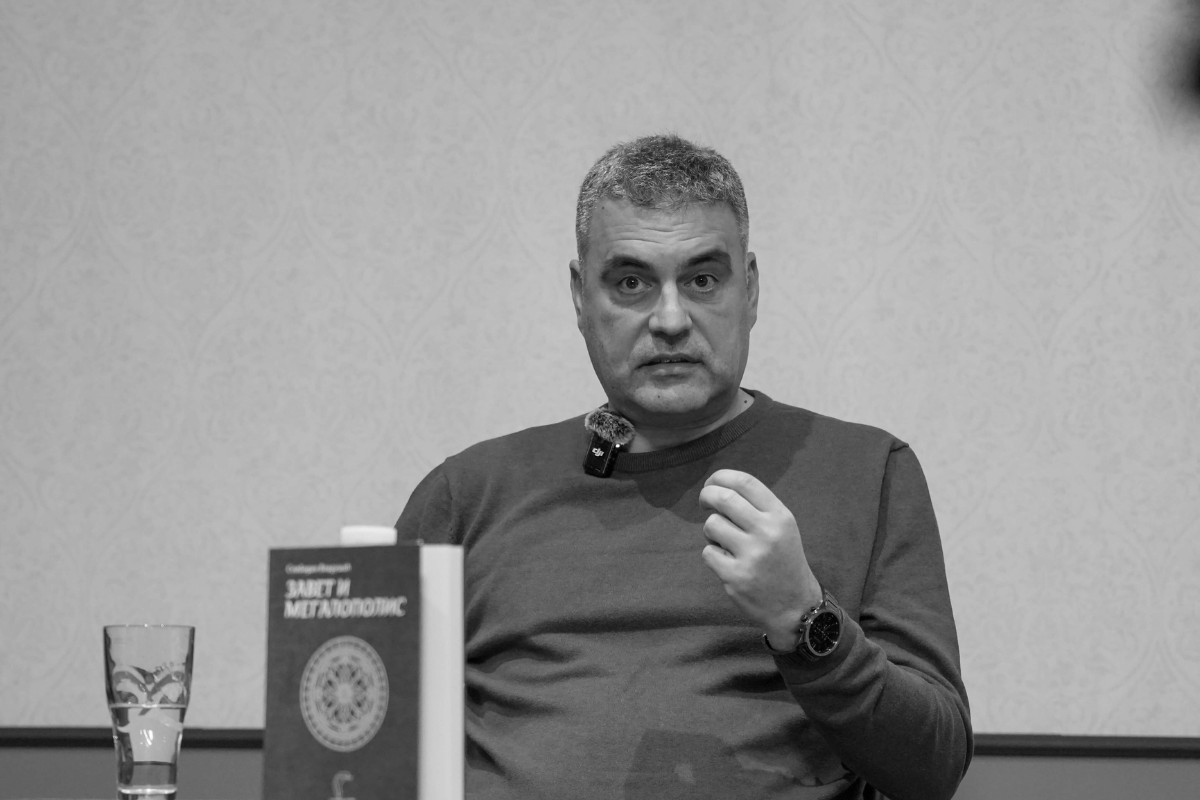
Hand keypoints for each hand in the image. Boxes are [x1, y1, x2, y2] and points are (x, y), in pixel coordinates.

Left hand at [698, 469, 823, 649]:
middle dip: (706, 496)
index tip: (712, 483)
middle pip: (723, 498)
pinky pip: (708, 552)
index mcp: (780, 517)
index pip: (745, 482)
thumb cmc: (783, 560)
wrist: (795, 606)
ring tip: (725, 542)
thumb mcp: (782, 528)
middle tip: (704, 502)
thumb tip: (718, 487)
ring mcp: (751, 555)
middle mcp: (767, 532)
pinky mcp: (736, 576)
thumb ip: (756, 507)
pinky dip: (713, 555)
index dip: (721, 477)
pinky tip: (729, 563)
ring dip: (711, 531)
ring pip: (712, 525)